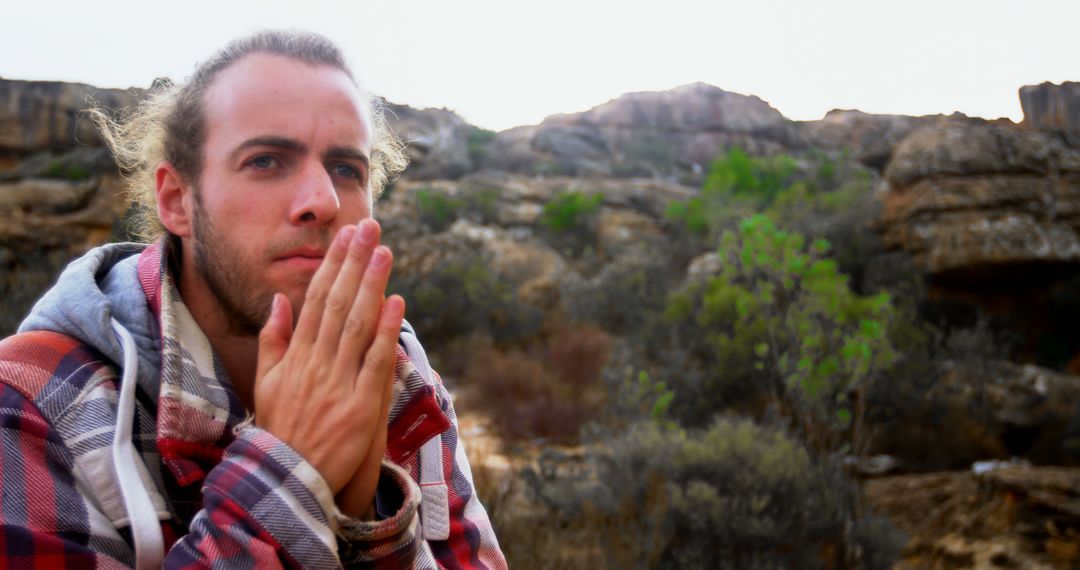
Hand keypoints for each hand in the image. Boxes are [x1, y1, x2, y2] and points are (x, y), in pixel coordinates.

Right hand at [254, 219, 403, 511]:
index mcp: (295, 356)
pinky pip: (374, 362)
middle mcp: (316, 364)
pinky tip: (397, 302)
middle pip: (338, 303)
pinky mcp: (360, 406)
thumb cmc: (281, 430)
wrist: (289, 481)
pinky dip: (386, 331)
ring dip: (371, 285)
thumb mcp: (267, 382)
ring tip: (384, 251)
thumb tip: (280, 301)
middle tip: (369, 227)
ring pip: (356, 325)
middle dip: (354, 262)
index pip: (316, 299)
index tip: (345, 236)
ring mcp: (338, 384)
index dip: (333, 265)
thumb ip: (273, 340)